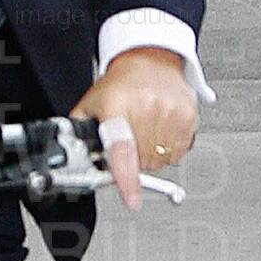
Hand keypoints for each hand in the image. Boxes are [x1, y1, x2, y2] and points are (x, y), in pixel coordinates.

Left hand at [71, 46, 198, 213]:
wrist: (151, 61)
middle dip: (133, 161)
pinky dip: (168, 149)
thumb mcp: (91, 106)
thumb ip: (79, 136)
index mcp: (118, 106)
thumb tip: (72, 163)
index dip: (126, 179)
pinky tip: (160, 129)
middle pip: (142, 163)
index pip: (123, 150)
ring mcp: (171, 112)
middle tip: (129, 141)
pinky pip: (178, 153)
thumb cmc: (120, 86)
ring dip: (151, 156)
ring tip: (145, 132)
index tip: (131, 199)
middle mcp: (147, 107)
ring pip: (161, 161)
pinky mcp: (189, 117)